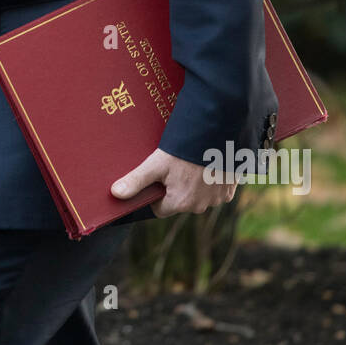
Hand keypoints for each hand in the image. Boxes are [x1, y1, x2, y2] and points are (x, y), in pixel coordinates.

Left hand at [110, 147, 236, 217]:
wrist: (219, 135)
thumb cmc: (185, 150)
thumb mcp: (157, 163)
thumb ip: (135, 181)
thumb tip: (115, 195)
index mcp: (180, 203)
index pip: (160, 209)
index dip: (155, 194)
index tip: (157, 178)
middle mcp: (200, 206)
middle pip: (180, 202)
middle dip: (175, 188)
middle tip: (174, 166)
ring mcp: (217, 199)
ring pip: (198, 197)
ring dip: (194, 185)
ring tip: (191, 163)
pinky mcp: (230, 190)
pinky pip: (216, 190)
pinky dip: (211, 181)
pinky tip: (207, 164)